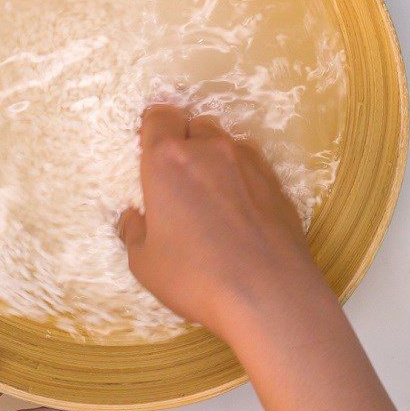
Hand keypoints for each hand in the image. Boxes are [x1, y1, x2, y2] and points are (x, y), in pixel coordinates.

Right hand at [120, 104, 324, 336]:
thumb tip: (135, 218)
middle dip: (183, 144)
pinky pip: (250, 165)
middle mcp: (209, 149)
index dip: (153, 129)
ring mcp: (248, 162)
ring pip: (224, 143)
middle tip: (178, 182)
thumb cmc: (195, 276)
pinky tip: (238, 211)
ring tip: (210, 197)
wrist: (269, 294)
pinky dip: (239, 177)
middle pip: (193, 125)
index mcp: (168, 160)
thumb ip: (134, 231)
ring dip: (213, 159)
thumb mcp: (144, 262)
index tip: (150, 152)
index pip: (158, 116)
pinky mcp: (275, 181)